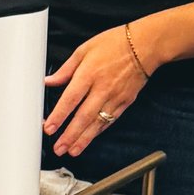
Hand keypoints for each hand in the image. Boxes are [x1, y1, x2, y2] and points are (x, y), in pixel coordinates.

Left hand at [45, 26, 149, 159]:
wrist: (145, 46)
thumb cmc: (114, 44)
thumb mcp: (84, 50)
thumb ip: (66, 69)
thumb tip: (49, 81)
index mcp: (89, 74)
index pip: (70, 99)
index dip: (59, 116)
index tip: (49, 128)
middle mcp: (102, 88)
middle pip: (83, 117)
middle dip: (69, 135)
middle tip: (58, 148)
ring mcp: (115, 97)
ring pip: (97, 123)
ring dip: (84, 139)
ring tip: (72, 150)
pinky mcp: (125, 102)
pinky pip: (110, 120)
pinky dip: (99, 131)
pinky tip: (90, 139)